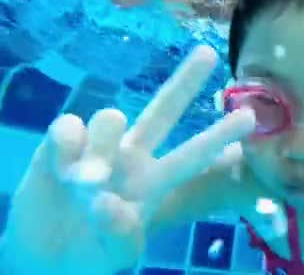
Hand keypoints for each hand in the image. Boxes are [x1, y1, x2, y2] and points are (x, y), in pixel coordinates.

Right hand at [7, 45, 254, 273]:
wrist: (48, 254)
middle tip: (209, 53)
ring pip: (111, 120)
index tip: (251, 119)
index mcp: (155, 180)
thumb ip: (120, 232)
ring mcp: (98, 146)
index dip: (219, 139)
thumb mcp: (118, 252)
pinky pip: (68, 127)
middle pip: (163, 110)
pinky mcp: (60, 143)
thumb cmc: (94, 252)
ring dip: (102, 147)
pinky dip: (68, 142)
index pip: (193, 155)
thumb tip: (109, 201)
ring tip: (89, 184)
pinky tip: (63, 166)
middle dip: (185, 82)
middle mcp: (132, 155)